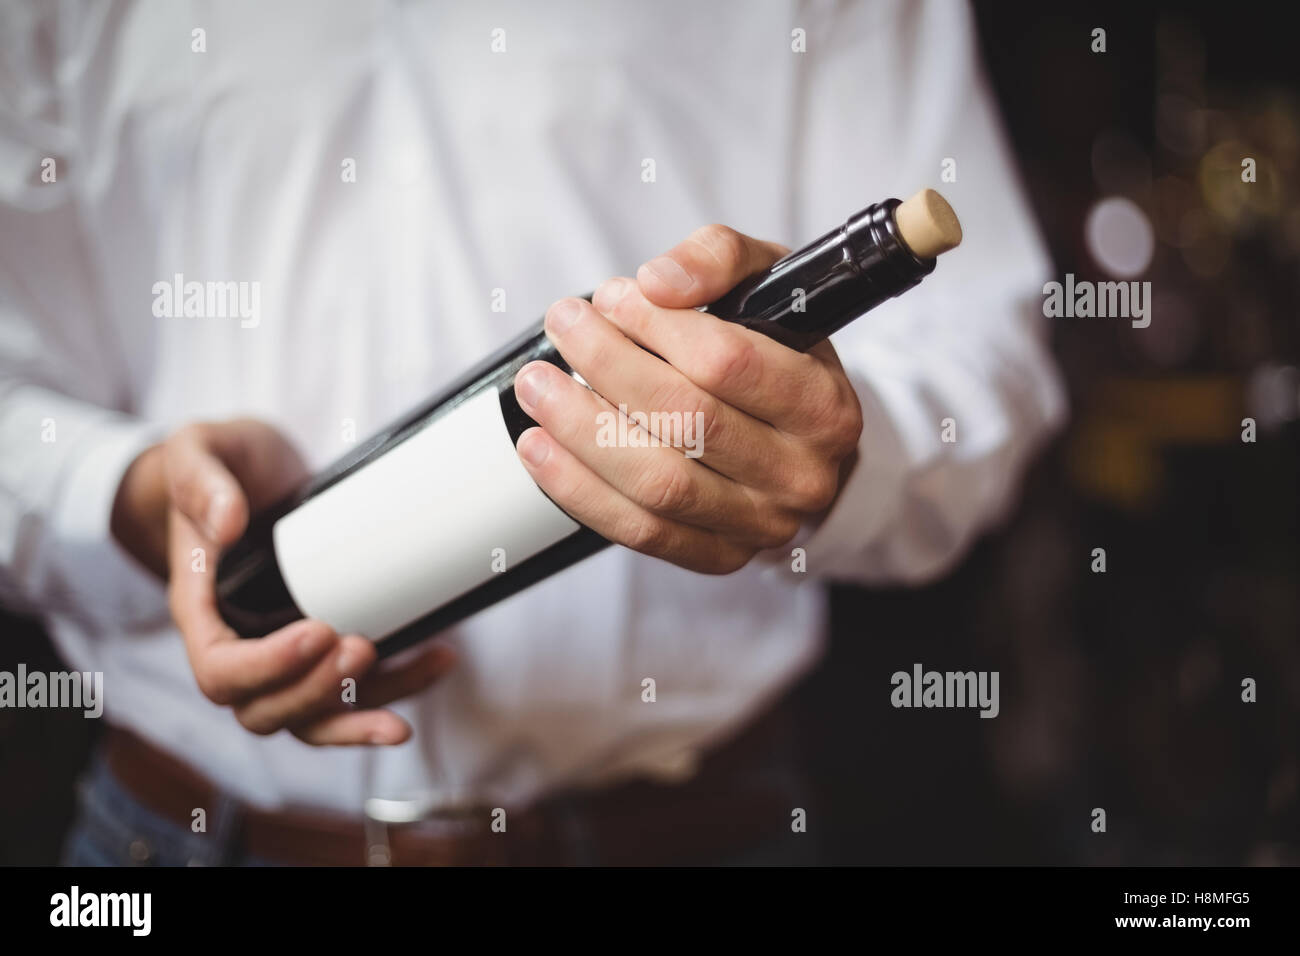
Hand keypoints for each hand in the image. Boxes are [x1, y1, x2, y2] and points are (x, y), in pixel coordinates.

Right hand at [111, 419, 454, 744]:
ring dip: (361, 717)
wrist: (249, 470)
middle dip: (318, 691)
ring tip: (413, 692)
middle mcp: (237, 644)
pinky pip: (351, 694)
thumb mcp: (198, 452)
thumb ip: (200, 481)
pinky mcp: (323, 647)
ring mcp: (282, 653)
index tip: (317, 630)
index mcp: (200, 609)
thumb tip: (227, 523)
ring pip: (312, 717)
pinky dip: (396, 688)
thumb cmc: (218, 463)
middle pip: (265, 708)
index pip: (219, 669)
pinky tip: (436, 662)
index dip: (266, 667)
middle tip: (364, 647)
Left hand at [512, 225, 863, 573]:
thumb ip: (717, 259)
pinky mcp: (719, 556)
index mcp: (824, 405)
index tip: (612, 297)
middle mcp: (802, 474)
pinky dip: (579, 489)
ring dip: (581, 430)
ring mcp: (761, 524)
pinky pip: (640, 531)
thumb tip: (657, 282)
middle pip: (688, 422)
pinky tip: (540, 447)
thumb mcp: (767, 286)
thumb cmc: (778, 356)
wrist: (800, 442)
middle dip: (609, 367)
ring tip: (537, 385)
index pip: (729, 363)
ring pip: (659, 483)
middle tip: (564, 327)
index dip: (656, 326)